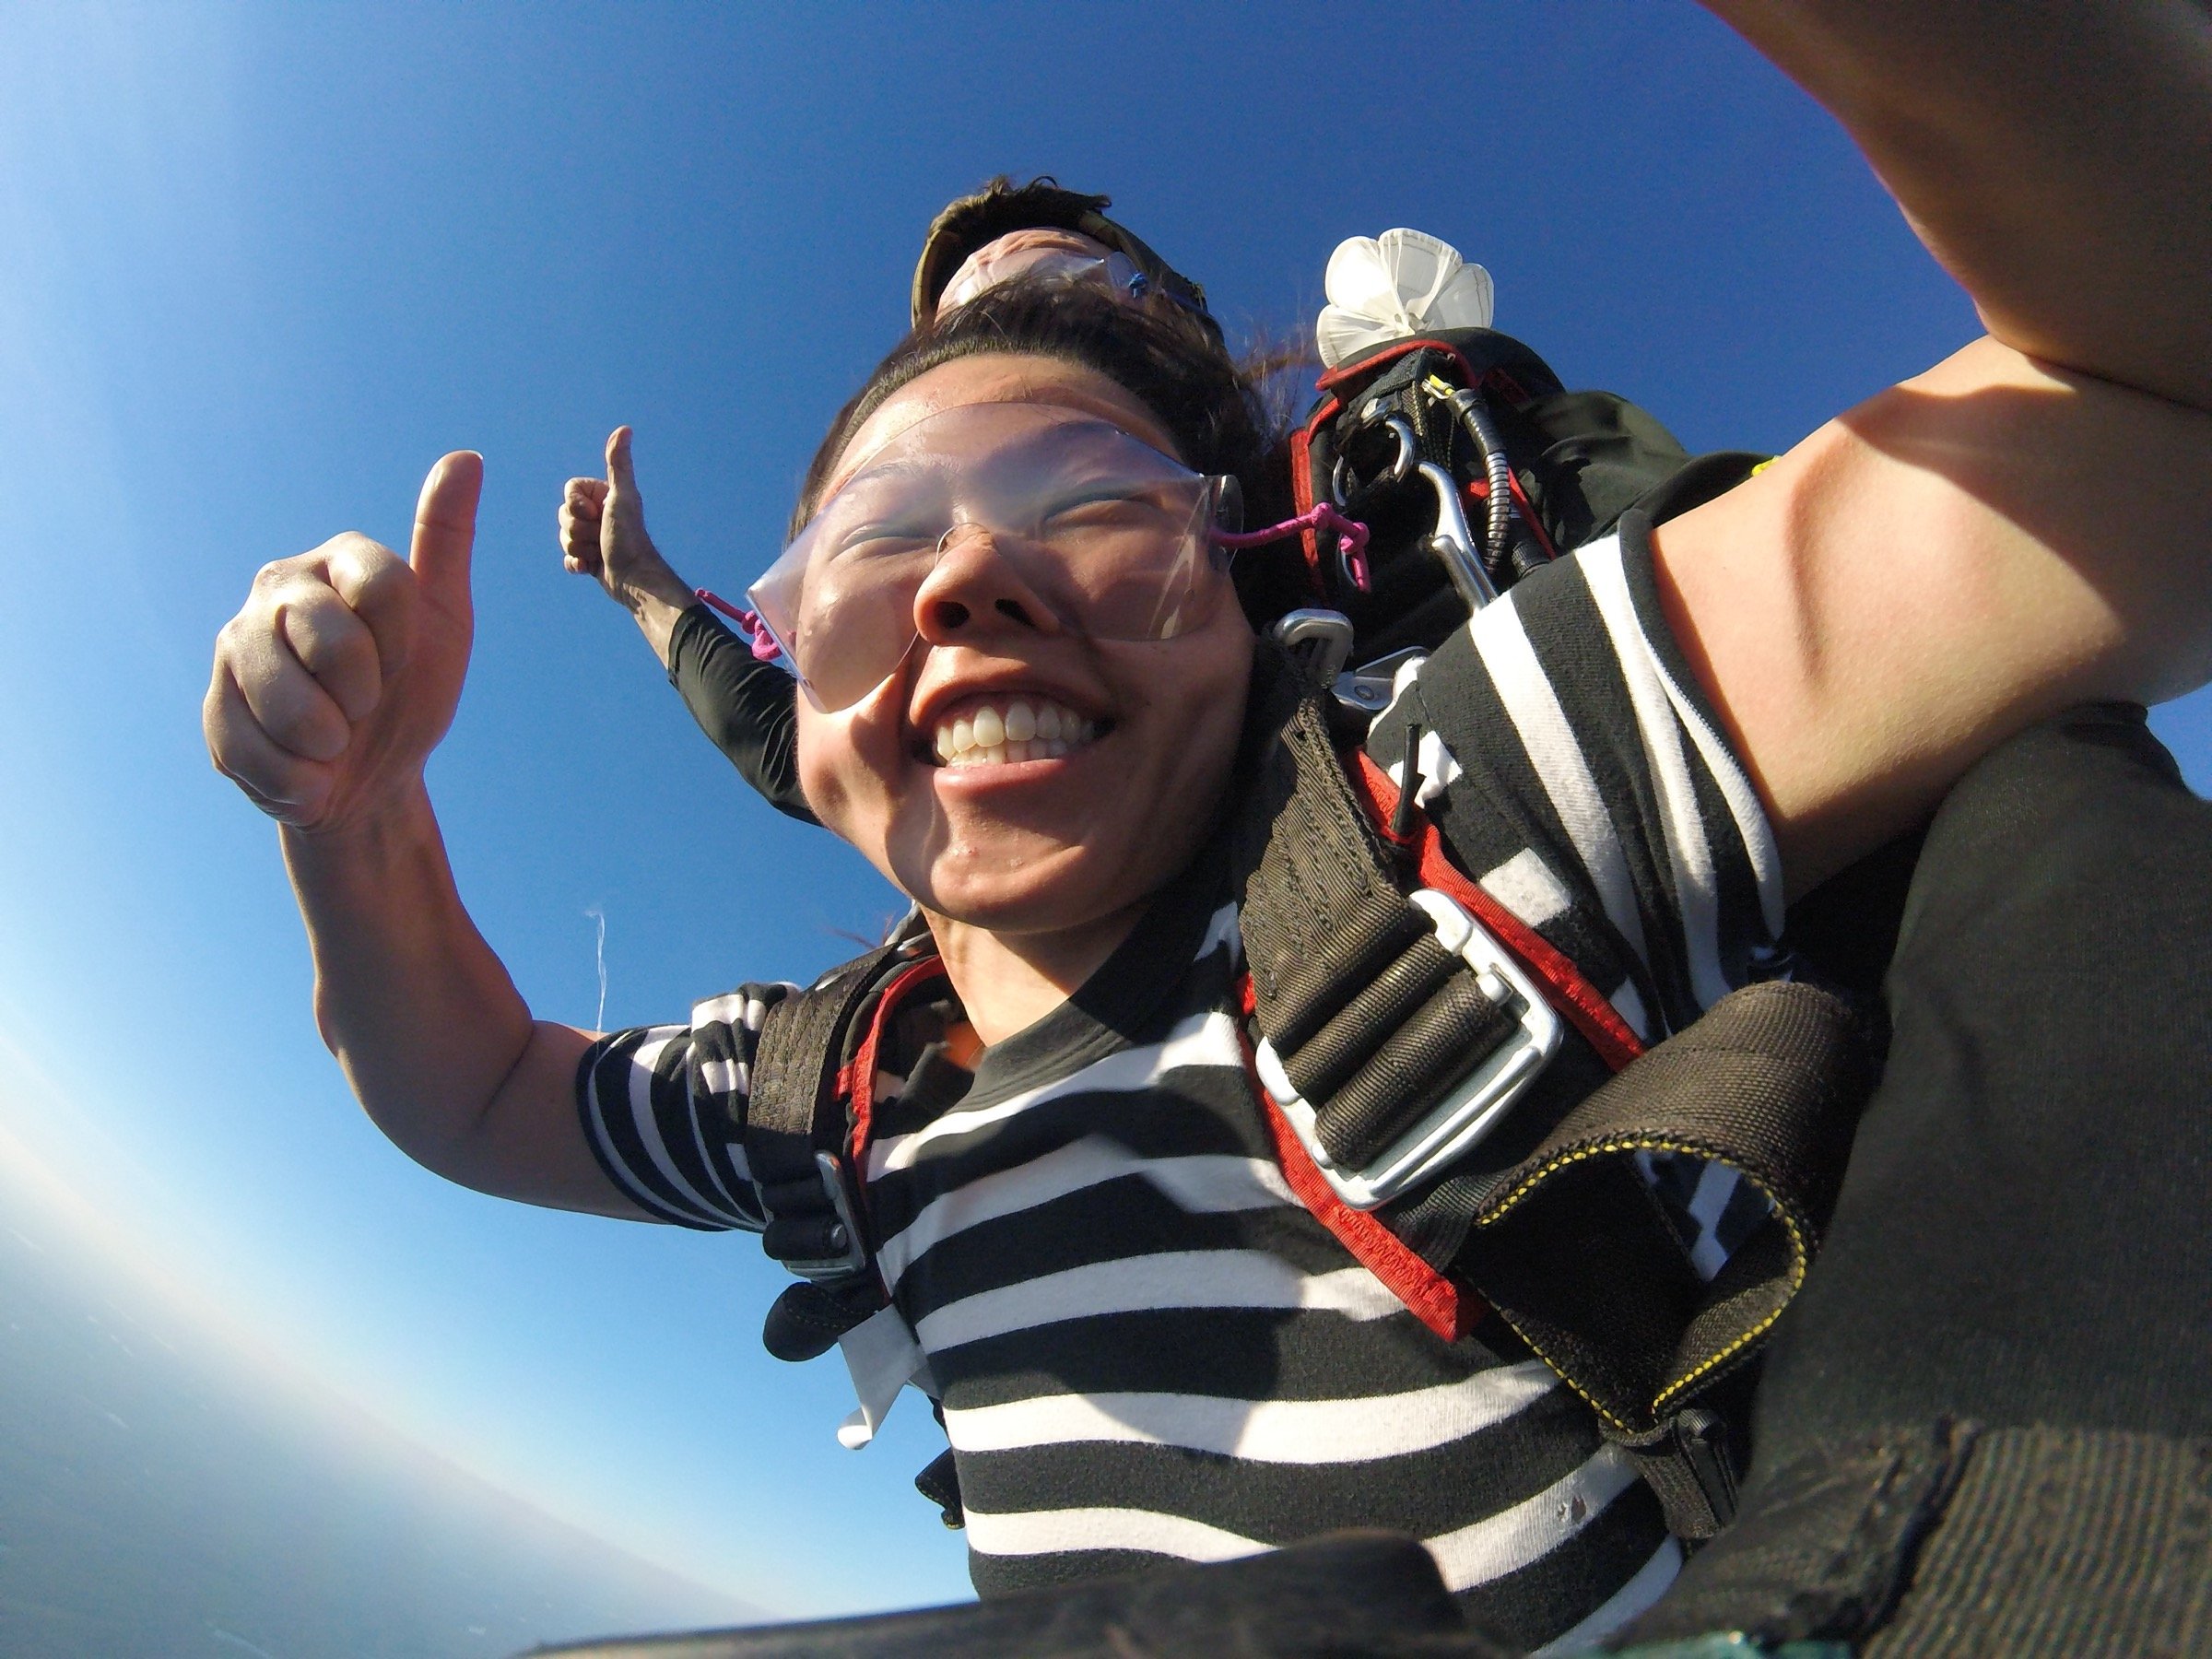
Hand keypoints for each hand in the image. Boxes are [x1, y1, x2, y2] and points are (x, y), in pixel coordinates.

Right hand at [204, 452, 481, 830]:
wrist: (369, 778)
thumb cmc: (409, 693)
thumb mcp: (444, 622)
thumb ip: (446, 542)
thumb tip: (467, 457)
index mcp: (339, 561)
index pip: (385, 587)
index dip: (403, 644)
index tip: (402, 661)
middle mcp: (277, 587)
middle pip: (337, 643)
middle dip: (366, 693)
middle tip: (364, 704)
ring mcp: (235, 644)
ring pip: (292, 704)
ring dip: (331, 741)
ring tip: (332, 737)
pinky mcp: (212, 707)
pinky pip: (262, 753)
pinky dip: (300, 778)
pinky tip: (304, 765)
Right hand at [560, 426, 688, 610]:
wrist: (633, 578)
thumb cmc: (629, 536)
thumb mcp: (622, 496)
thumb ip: (619, 464)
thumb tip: (625, 429)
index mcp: (603, 496)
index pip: (569, 492)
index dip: (575, 505)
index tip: (596, 514)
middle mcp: (598, 513)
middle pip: (562, 515)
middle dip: (577, 530)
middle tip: (600, 535)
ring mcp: (593, 536)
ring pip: (563, 537)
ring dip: (578, 548)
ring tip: (600, 553)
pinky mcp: (589, 559)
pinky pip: (568, 558)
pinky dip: (577, 564)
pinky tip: (591, 567)